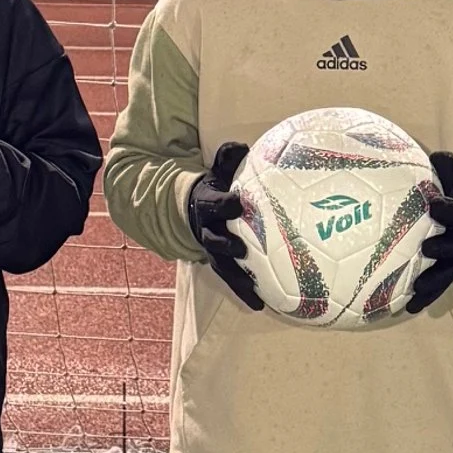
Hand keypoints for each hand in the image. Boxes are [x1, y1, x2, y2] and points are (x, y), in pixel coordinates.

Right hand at [186, 141, 262, 310]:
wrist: (191, 210)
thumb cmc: (214, 187)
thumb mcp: (216, 171)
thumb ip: (227, 158)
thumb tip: (241, 146)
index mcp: (207, 205)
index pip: (213, 205)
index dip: (224, 205)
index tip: (238, 203)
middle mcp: (207, 231)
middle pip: (215, 242)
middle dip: (227, 246)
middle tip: (242, 250)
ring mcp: (213, 251)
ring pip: (223, 268)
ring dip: (238, 281)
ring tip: (255, 296)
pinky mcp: (221, 264)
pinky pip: (232, 280)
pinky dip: (245, 293)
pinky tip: (261, 305)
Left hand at [405, 152, 452, 312]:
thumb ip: (449, 168)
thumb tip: (435, 154)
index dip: (449, 209)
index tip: (434, 204)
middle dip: (441, 248)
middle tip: (426, 248)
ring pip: (446, 273)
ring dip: (433, 282)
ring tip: (417, 290)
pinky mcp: (446, 276)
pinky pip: (436, 289)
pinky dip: (424, 299)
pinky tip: (407, 308)